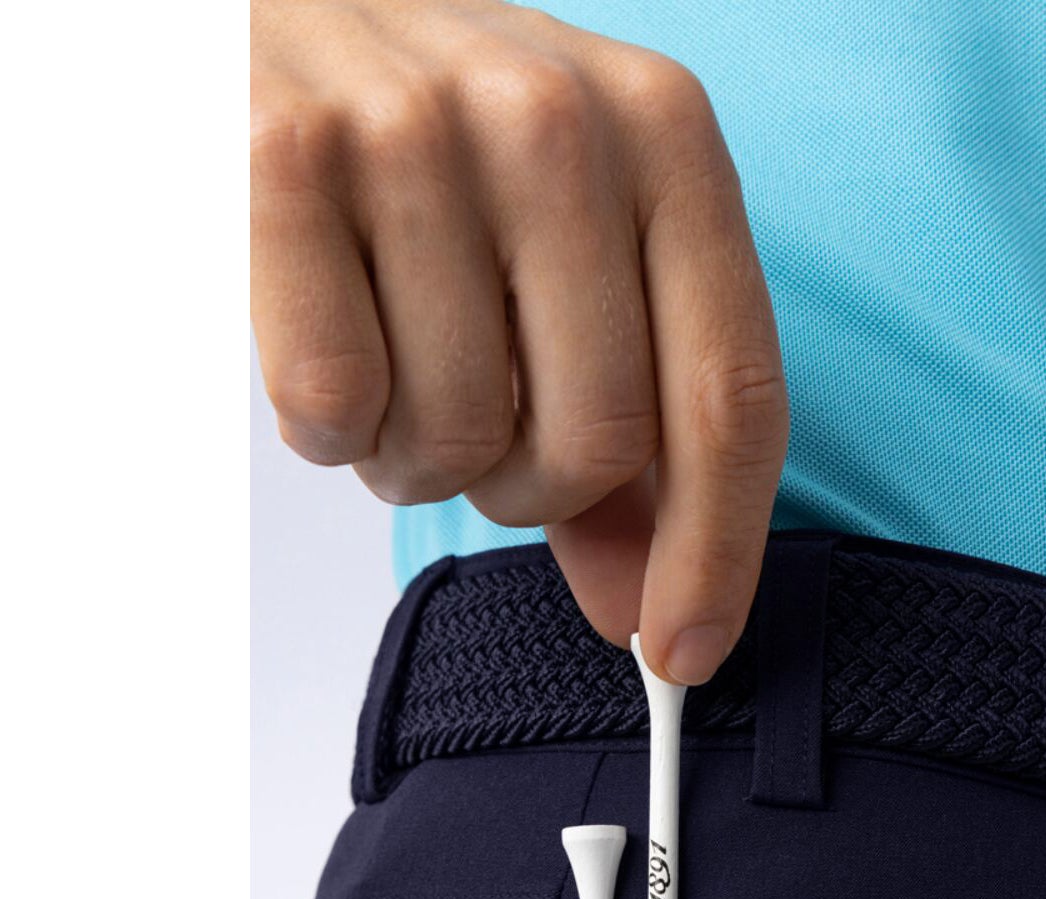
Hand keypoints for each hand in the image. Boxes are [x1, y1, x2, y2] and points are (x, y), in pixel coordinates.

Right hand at [251, 0, 787, 683]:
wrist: (277, 9)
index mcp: (669, 139)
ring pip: (459, 438)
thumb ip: (627, 441)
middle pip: (598, 445)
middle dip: (527, 490)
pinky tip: (326, 341)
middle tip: (479, 433)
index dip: (717, 553)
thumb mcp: (572, 269)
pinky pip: (336, 404)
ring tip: (395, 366)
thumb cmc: (443, 163)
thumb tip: (648, 615)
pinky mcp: (285, 155)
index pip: (734, 396)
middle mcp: (561, 117)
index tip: (686, 653)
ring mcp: (422, 125)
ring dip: (420, 455)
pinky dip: (328, 424)